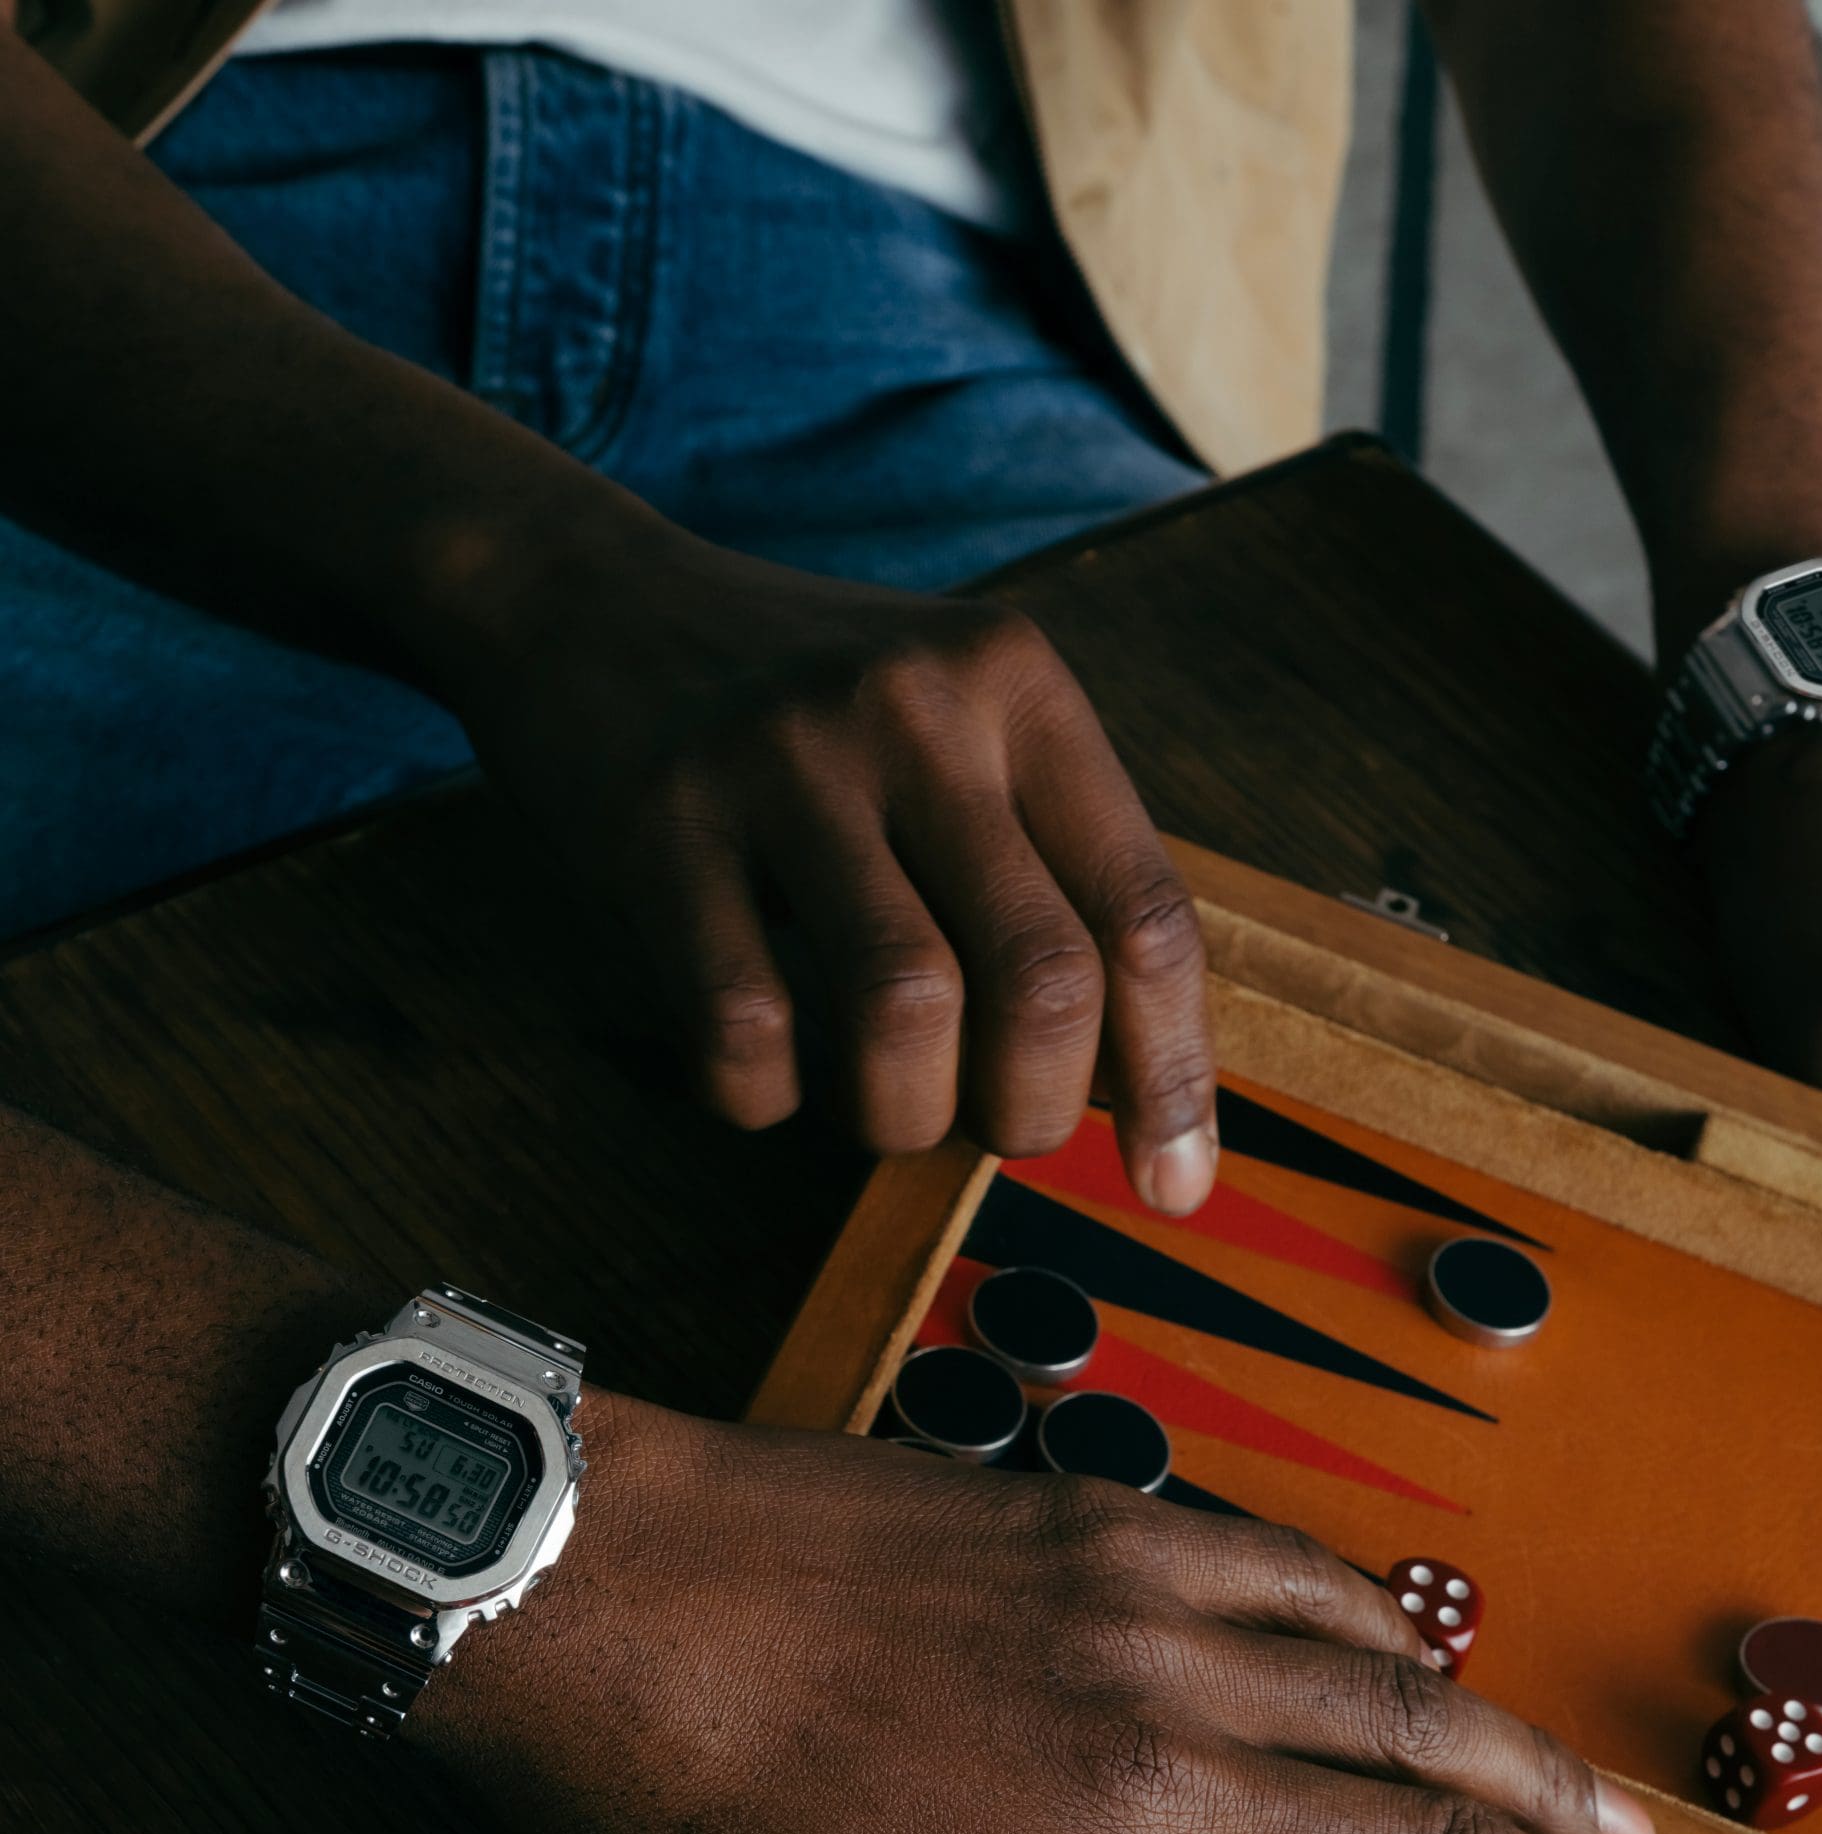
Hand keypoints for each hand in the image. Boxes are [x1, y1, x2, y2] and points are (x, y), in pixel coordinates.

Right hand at [423, 493, 1216, 1208]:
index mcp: (1018, 687)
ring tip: (882, 1107)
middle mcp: (916, 706)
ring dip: (904, 1113)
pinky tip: (762, 1076)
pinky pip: (745, 1027)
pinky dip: (765, 1100)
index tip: (1172, 1186)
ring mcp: (782, 758)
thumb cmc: (803, 712)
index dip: (1173, 1075)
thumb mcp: (955, 728)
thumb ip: (1049, 871)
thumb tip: (1144, 1090)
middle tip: (993, 1128)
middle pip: (1042, 978)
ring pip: (905, 1010)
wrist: (585, 595)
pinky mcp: (661, 822)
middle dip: (1031, 1110)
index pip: (1144, 912)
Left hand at [424, 1397, 1735, 1833]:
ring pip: (1400, 1702)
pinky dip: (1391, 1626)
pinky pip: (1302, 1571)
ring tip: (1630, 1820)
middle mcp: (1149, 1768)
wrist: (590, 1585)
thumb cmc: (667, 1826)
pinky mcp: (1106, 1520)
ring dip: (1530, 1765)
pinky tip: (1434, 1662)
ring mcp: (1140, 1625)